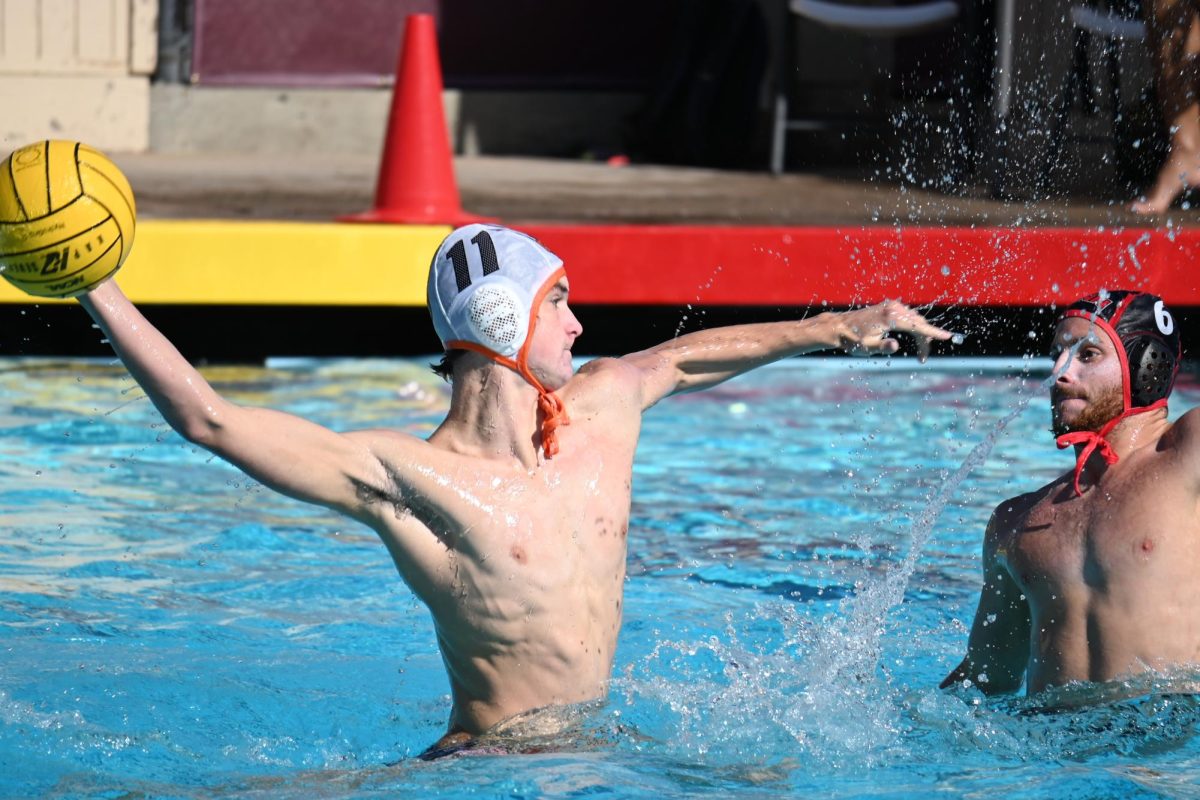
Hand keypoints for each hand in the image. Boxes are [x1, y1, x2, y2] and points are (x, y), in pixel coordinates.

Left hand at [830, 300, 952, 361]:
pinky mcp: (889, 306)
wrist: (839, 328)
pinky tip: (913, 336)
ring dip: (920, 333)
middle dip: (925, 339)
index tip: (948, 337)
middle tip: (922, 358)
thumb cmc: (852, 340)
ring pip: (914, 319)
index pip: (918, 326)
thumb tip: (895, 345)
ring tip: (920, 352)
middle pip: (918, 323)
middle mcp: (893, 308)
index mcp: (891, 317)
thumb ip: (883, 347)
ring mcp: (891, 305)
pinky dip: (914, 326)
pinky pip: (908, 316)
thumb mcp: (867, 348)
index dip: (933, 333)